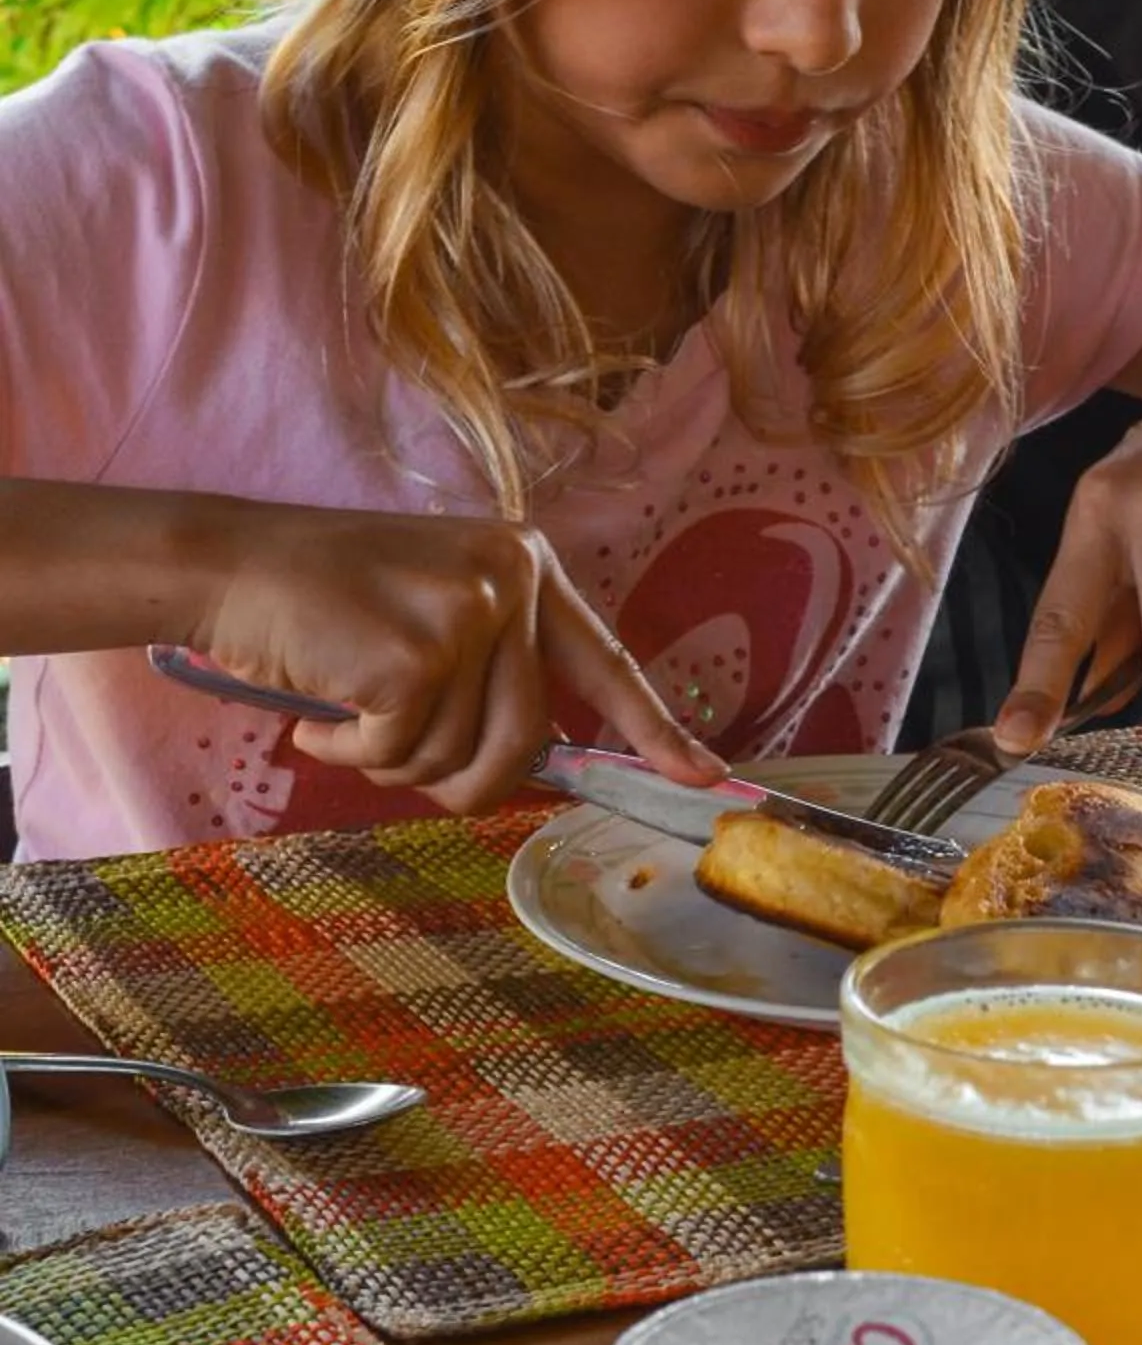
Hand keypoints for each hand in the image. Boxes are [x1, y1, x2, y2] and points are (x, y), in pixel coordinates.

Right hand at [191, 500, 722, 809]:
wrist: (232, 565)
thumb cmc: (327, 604)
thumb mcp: (437, 614)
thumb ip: (495, 672)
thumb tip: (550, 761)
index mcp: (529, 566)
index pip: (608, 661)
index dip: (654, 728)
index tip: (705, 776)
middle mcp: (514, 581)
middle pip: (528, 738)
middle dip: (464, 779)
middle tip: (397, 758)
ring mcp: (469, 613)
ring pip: (462, 753)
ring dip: (395, 761)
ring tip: (348, 713)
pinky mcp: (416, 653)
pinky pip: (402, 753)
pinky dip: (352, 750)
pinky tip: (318, 711)